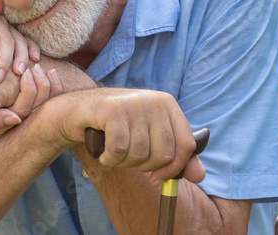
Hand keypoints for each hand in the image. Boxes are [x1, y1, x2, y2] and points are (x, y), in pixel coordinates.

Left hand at [0, 6, 39, 82]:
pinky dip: (30, 49)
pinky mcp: (10, 31)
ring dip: (20, 57)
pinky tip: (35, 60)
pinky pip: (23, 39)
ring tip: (19, 74)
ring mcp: (5, 23)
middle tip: (0, 79)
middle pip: (6, 39)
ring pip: (18, 40)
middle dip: (5, 61)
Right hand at [52, 87, 202, 185]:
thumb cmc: (116, 127)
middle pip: (163, 154)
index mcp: (167, 104)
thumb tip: (200, 176)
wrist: (77, 111)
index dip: (173, 169)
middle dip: (144, 167)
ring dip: (123, 163)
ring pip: (140, 154)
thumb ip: (176, 157)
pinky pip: (119, 150)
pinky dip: (109, 159)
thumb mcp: (149, 139)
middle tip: (128, 159)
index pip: (186, 145)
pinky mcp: (112, 110)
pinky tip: (104, 152)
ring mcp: (133, 103)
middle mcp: (153, 100)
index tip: (158, 178)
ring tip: (114, 152)